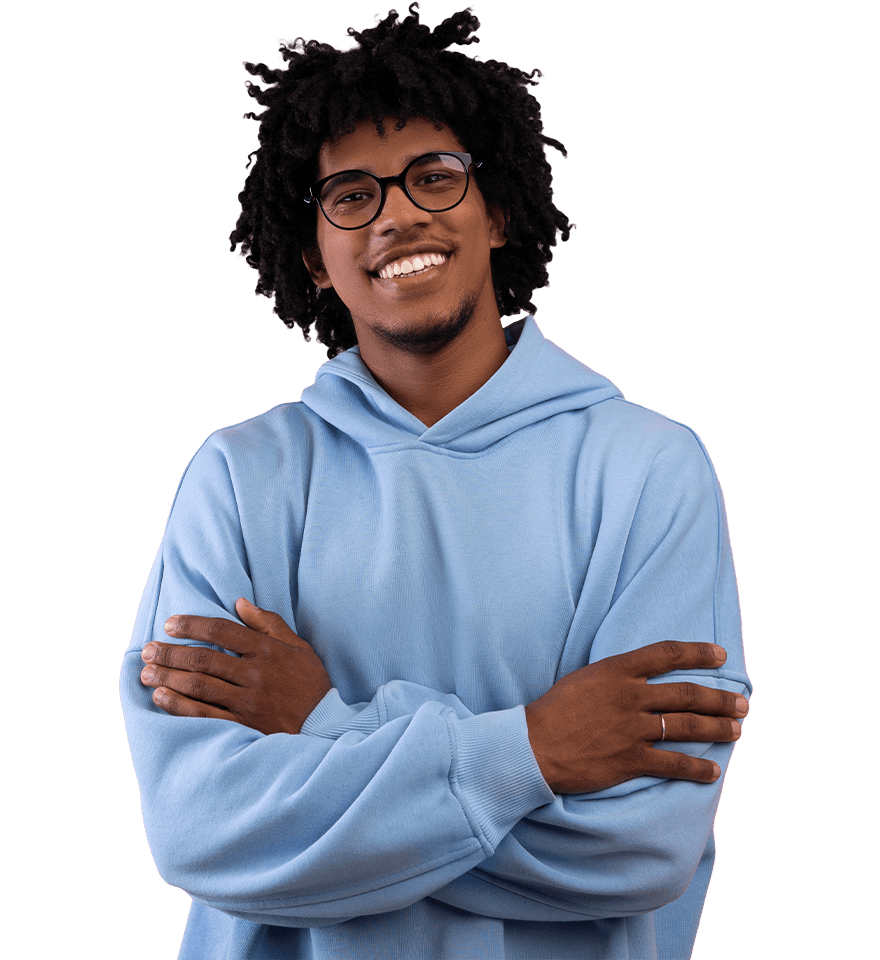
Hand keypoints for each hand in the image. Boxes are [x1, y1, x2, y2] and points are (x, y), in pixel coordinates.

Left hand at [140, 599, 331, 734]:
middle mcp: (255, 673)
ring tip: (146, 672)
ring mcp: (248, 701)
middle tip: (148, 649)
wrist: (326, 726)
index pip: (222, 630)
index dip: (192, 625)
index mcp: (267, 650)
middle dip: (170, 653)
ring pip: (199, 685)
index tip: (170, 624)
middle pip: (204, 658)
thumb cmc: (310, 684)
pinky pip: (204, 714)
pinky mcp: (244, 725)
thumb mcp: (298, 647)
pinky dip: (179, 705)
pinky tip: (161, 697)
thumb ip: (269, 624)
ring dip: (168, 677)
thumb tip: (240, 602)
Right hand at [524, 640, 747, 793]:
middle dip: (719, 699)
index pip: (666, 654)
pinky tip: (713, 772)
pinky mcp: (630, 760)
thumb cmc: (554, 710)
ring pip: (685, 727)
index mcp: (616, 671)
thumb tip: (642, 677)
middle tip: (742, 703)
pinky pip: (672, 764)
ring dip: (717, 729)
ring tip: (737, 730)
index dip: (698, 653)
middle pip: (685, 694)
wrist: (533, 745)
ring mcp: (631, 729)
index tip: (720, 656)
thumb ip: (615, 676)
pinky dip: (697, 769)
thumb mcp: (584, 679)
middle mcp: (629, 696)